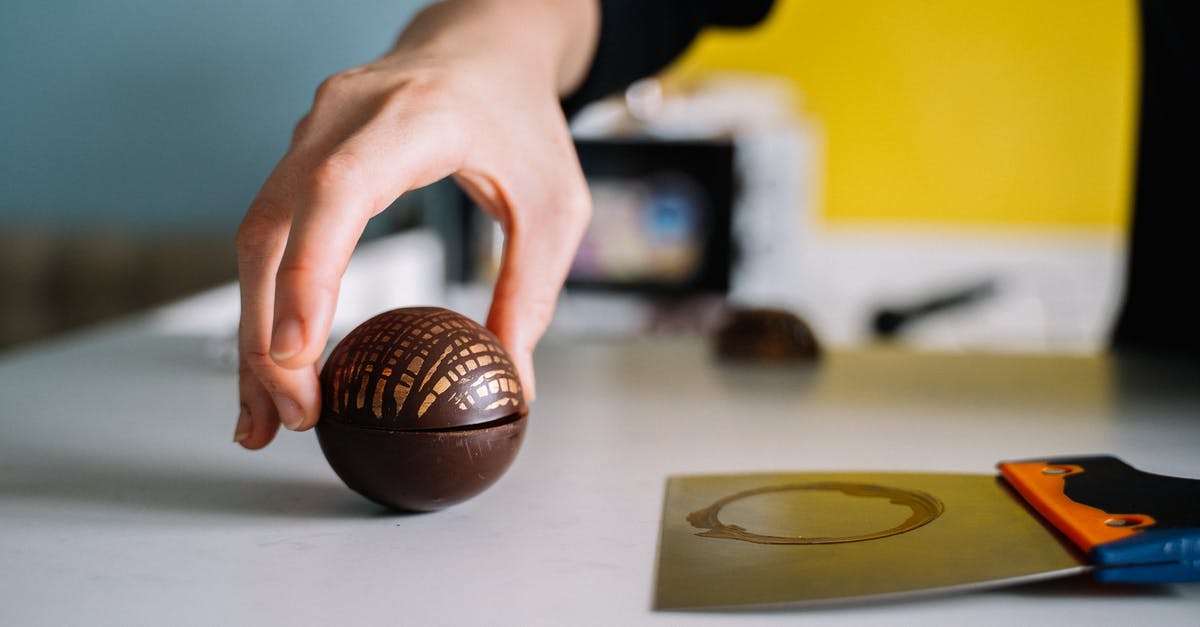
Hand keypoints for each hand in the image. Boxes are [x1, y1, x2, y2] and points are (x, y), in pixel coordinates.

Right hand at [233, 0, 597, 448]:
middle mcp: (342, 118)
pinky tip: (271, 365)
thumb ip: (533, 293)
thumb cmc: (522, 120)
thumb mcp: (555, 208)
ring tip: (262, 419)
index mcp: (414, 119)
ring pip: (257, 237)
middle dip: (269, 332)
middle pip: (276, 228)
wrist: (483, 46)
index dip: (310, 274)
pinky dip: (264, 301)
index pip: (339, 193)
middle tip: (291, 418)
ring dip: (253, 331)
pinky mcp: (300, 155)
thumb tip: (513, 385)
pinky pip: (268, 232)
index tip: (300, 355)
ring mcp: (311, 131)